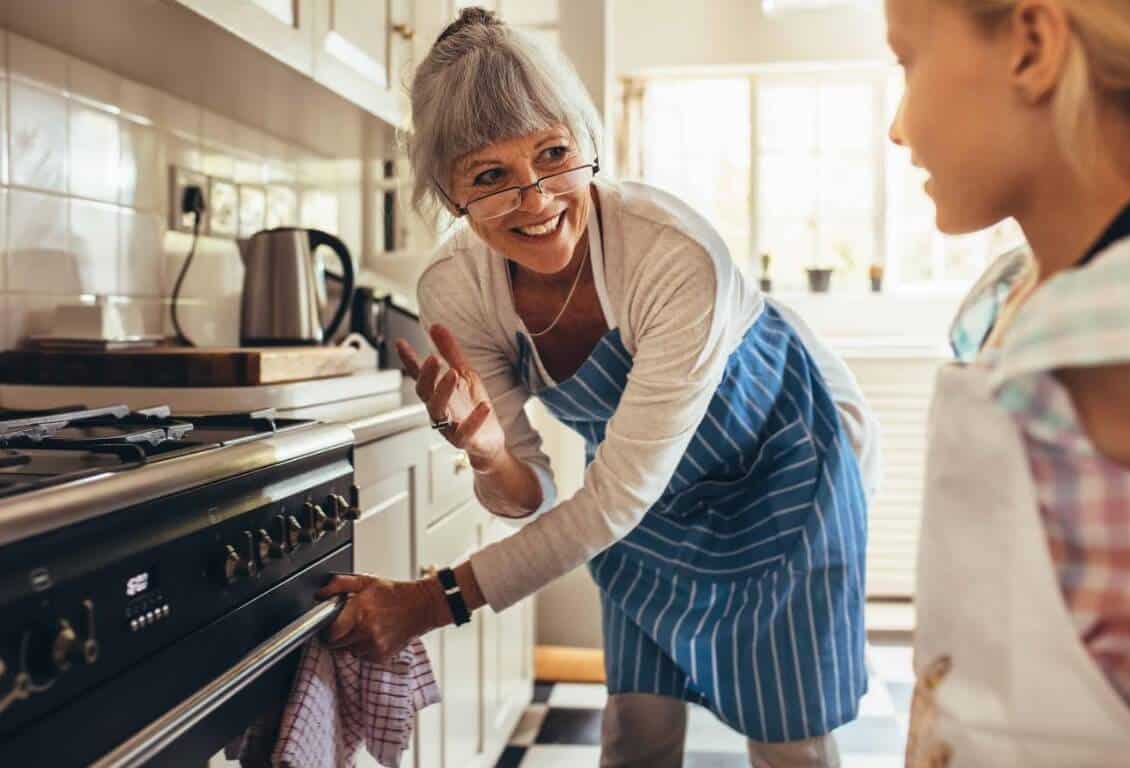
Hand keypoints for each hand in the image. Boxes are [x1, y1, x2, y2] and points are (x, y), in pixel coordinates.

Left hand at [315, 574, 447, 662]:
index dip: (328, 630)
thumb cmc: (395, 593)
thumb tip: (320, 594)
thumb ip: (340, 584)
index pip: (330, 633)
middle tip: (350, 624)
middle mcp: (366, 631)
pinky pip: (362, 657)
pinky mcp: (381, 656)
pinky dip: (365, 649)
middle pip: (336, 645)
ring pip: (349, 651)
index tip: (332, 626)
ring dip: (352, 643)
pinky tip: (375, 635)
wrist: (422, 606)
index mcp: (359, 611)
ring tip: (366, 628)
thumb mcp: (367, 581)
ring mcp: (374, 646)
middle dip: (339, 636)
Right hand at [397, 324, 506, 471]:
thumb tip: (435, 326)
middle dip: (427, 376)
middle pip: (425, 393)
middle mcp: (439, 409)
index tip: (401, 343)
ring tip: (454, 374)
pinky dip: (474, 420)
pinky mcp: (465, 440)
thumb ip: (451, 352)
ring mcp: (450, 426)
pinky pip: (466, 432)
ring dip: (443, 392)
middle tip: (433, 358)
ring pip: (439, 411)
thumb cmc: (473, 408)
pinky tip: (484, 407)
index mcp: (437, 393)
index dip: (409, 360)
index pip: (419, 376)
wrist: (489, 442)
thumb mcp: (465, 374)